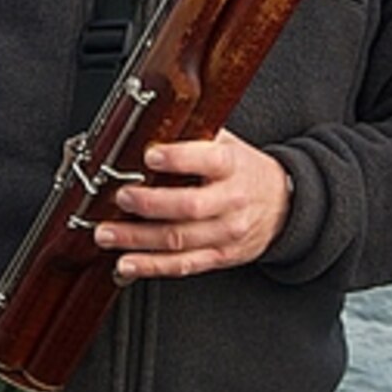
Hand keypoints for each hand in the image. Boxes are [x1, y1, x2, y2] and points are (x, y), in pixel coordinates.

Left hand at [90, 130, 290, 281]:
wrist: (284, 205)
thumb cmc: (245, 171)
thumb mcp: (228, 144)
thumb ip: (196, 135)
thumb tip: (152, 125)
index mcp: (232, 166)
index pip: (208, 160)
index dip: (178, 158)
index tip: (150, 154)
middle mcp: (231, 201)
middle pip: (189, 206)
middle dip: (150, 204)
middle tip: (121, 197)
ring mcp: (226, 232)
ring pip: (179, 240)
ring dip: (138, 239)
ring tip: (107, 234)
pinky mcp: (219, 256)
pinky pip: (183, 265)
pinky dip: (152, 266)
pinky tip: (127, 263)